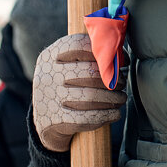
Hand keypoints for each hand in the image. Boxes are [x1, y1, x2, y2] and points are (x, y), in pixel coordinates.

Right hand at [32, 33, 126, 152]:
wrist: (45, 122)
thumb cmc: (66, 87)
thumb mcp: (68, 66)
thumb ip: (90, 56)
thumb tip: (121, 57)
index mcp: (49, 56)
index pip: (78, 45)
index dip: (103, 53)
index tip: (119, 63)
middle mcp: (46, 75)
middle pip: (88, 72)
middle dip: (112, 79)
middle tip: (121, 84)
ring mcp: (48, 98)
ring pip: (90, 96)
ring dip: (113, 98)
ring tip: (121, 98)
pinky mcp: (54, 121)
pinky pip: (87, 117)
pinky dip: (106, 115)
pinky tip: (114, 113)